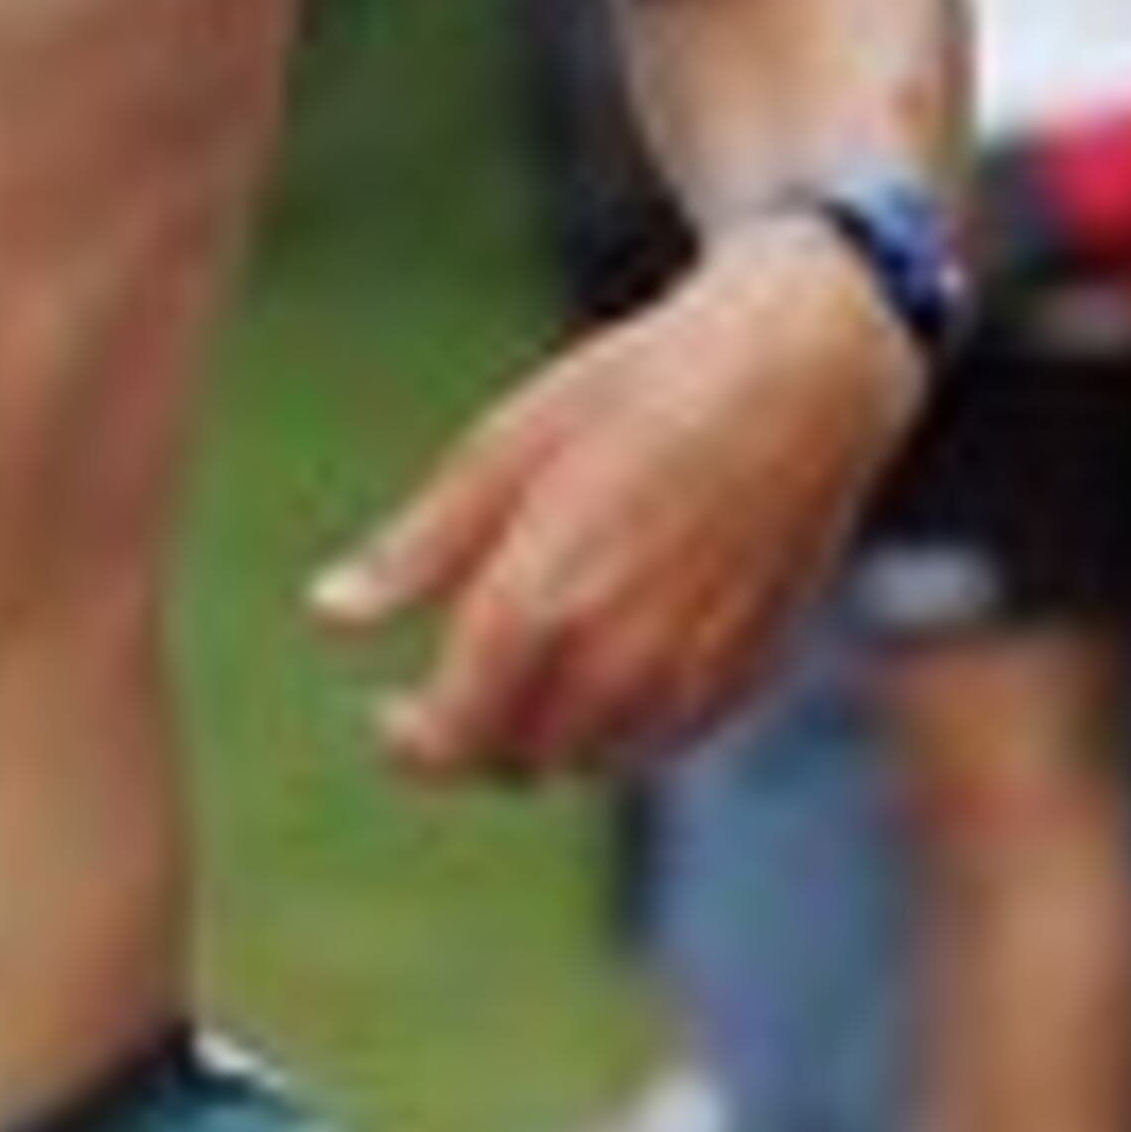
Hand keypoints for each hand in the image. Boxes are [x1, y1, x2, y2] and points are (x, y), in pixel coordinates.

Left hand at [311, 229, 924, 783]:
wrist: (802, 371)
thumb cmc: (637, 389)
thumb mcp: (503, 449)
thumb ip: (416, 549)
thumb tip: (328, 613)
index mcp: (538, 604)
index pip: (453, 736)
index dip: (412, 743)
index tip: (391, 716)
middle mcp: (617, 660)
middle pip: (517, 760)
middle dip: (476, 737)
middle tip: (457, 688)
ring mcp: (690, 675)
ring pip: (591, 759)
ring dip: (549, 735)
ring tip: (535, 666)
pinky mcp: (748, 673)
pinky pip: (662, 738)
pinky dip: (624, 722)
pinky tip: (613, 655)